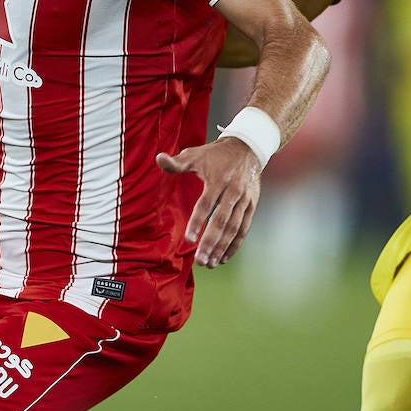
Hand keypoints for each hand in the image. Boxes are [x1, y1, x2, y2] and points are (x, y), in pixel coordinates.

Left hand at [157, 137, 260, 268]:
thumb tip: (158, 159)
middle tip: (200, 261)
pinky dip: (235, 244)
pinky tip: (224, 257)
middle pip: (221, 221)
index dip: (197, 222)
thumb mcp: (195, 154)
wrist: (248, 147)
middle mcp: (233, 191)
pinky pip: (244, 228)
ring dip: (222, 247)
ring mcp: (244, 200)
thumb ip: (176, 162)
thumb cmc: (216, 154)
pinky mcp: (252, 205)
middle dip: (211, 242)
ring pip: (234, 228)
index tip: (188, 239)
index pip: (206, 204)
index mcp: (218, 180)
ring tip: (210, 263)